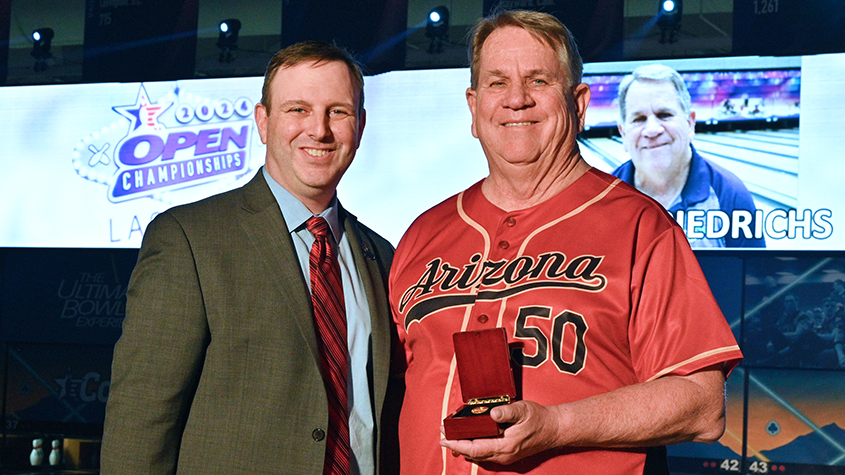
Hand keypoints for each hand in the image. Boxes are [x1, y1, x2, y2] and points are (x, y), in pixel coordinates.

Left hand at [440, 400, 562, 464]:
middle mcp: (503, 455)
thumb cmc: (538, 419)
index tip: (444, 439)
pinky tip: (469, 439)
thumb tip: (492, 413)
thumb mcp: (523, 410)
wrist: (554, 429)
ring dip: (464, 447)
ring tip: (452, 437)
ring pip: (478, 456)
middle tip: (443, 435)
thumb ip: (507, 411)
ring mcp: (505, 457)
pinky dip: (474, 448)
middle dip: (456, 445)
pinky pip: (485, 454)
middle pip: (473, 454)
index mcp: (505, 445)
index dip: (457, 444)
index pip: (474, 448)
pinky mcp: (507, 455)